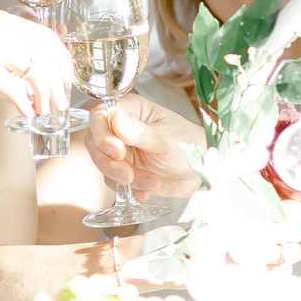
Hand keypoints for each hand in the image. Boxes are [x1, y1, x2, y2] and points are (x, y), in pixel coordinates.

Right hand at [0, 11, 74, 116]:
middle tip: (62, 99)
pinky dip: (25, 104)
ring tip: (46, 109)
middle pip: (46, 55)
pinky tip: (28, 112)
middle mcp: (0, 29)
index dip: (63, 59)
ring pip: (36, 72)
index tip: (68, 77)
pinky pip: (16, 90)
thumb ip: (11, 43)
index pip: (47, 36)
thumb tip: (43, 62)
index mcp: (3, 20)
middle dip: (59, 82)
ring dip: (45, 95)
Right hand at [88, 95, 202, 198]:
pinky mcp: (126, 170)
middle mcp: (122, 129)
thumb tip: (116, 121)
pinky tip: (148, 189)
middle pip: (96, 143)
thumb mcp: (166, 139)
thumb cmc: (190, 146)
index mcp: (132, 111)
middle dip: (109, 162)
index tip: (116, 151)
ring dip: (123, 177)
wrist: (204, 172)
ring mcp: (123, 151)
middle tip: (127, 174)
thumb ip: (140, 132)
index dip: (102, 133)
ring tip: (150, 181)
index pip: (101, 115)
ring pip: (103, 164)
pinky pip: (114, 182)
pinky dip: (130, 189)